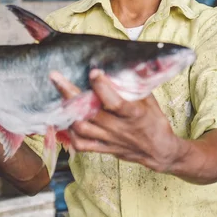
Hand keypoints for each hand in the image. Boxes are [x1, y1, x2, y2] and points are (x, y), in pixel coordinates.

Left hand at [50, 69, 182, 172]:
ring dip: (67, 112)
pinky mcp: (104, 148)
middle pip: (90, 113)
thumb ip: (135, 86)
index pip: (115, 102)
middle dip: (70, 94)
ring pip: (81, 128)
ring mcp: (109, 139)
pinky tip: (66, 120)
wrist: (159, 151)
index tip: (93, 72)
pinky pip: (82, 144)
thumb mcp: (151, 101)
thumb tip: (123, 66)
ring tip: (58, 96)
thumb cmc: (155, 122)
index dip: (102, 87)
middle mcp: (119, 128)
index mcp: (133, 114)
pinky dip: (70, 133)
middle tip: (56, 77)